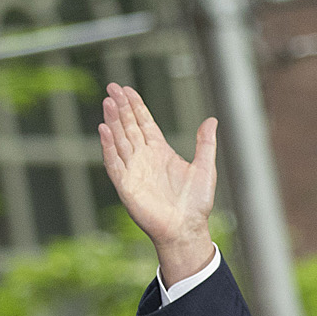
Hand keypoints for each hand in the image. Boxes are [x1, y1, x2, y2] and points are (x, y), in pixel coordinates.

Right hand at [98, 82, 217, 280]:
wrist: (187, 229)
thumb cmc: (197, 203)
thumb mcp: (205, 168)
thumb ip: (205, 143)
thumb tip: (211, 119)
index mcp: (161, 151)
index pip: (144, 123)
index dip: (136, 106)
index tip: (127, 89)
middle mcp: (144, 158)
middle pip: (129, 126)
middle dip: (121, 107)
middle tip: (113, 86)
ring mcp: (134, 170)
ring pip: (119, 140)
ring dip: (113, 121)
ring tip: (108, 101)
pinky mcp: (126, 184)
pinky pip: (114, 162)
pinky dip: (108, 146)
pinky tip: (104, 129)